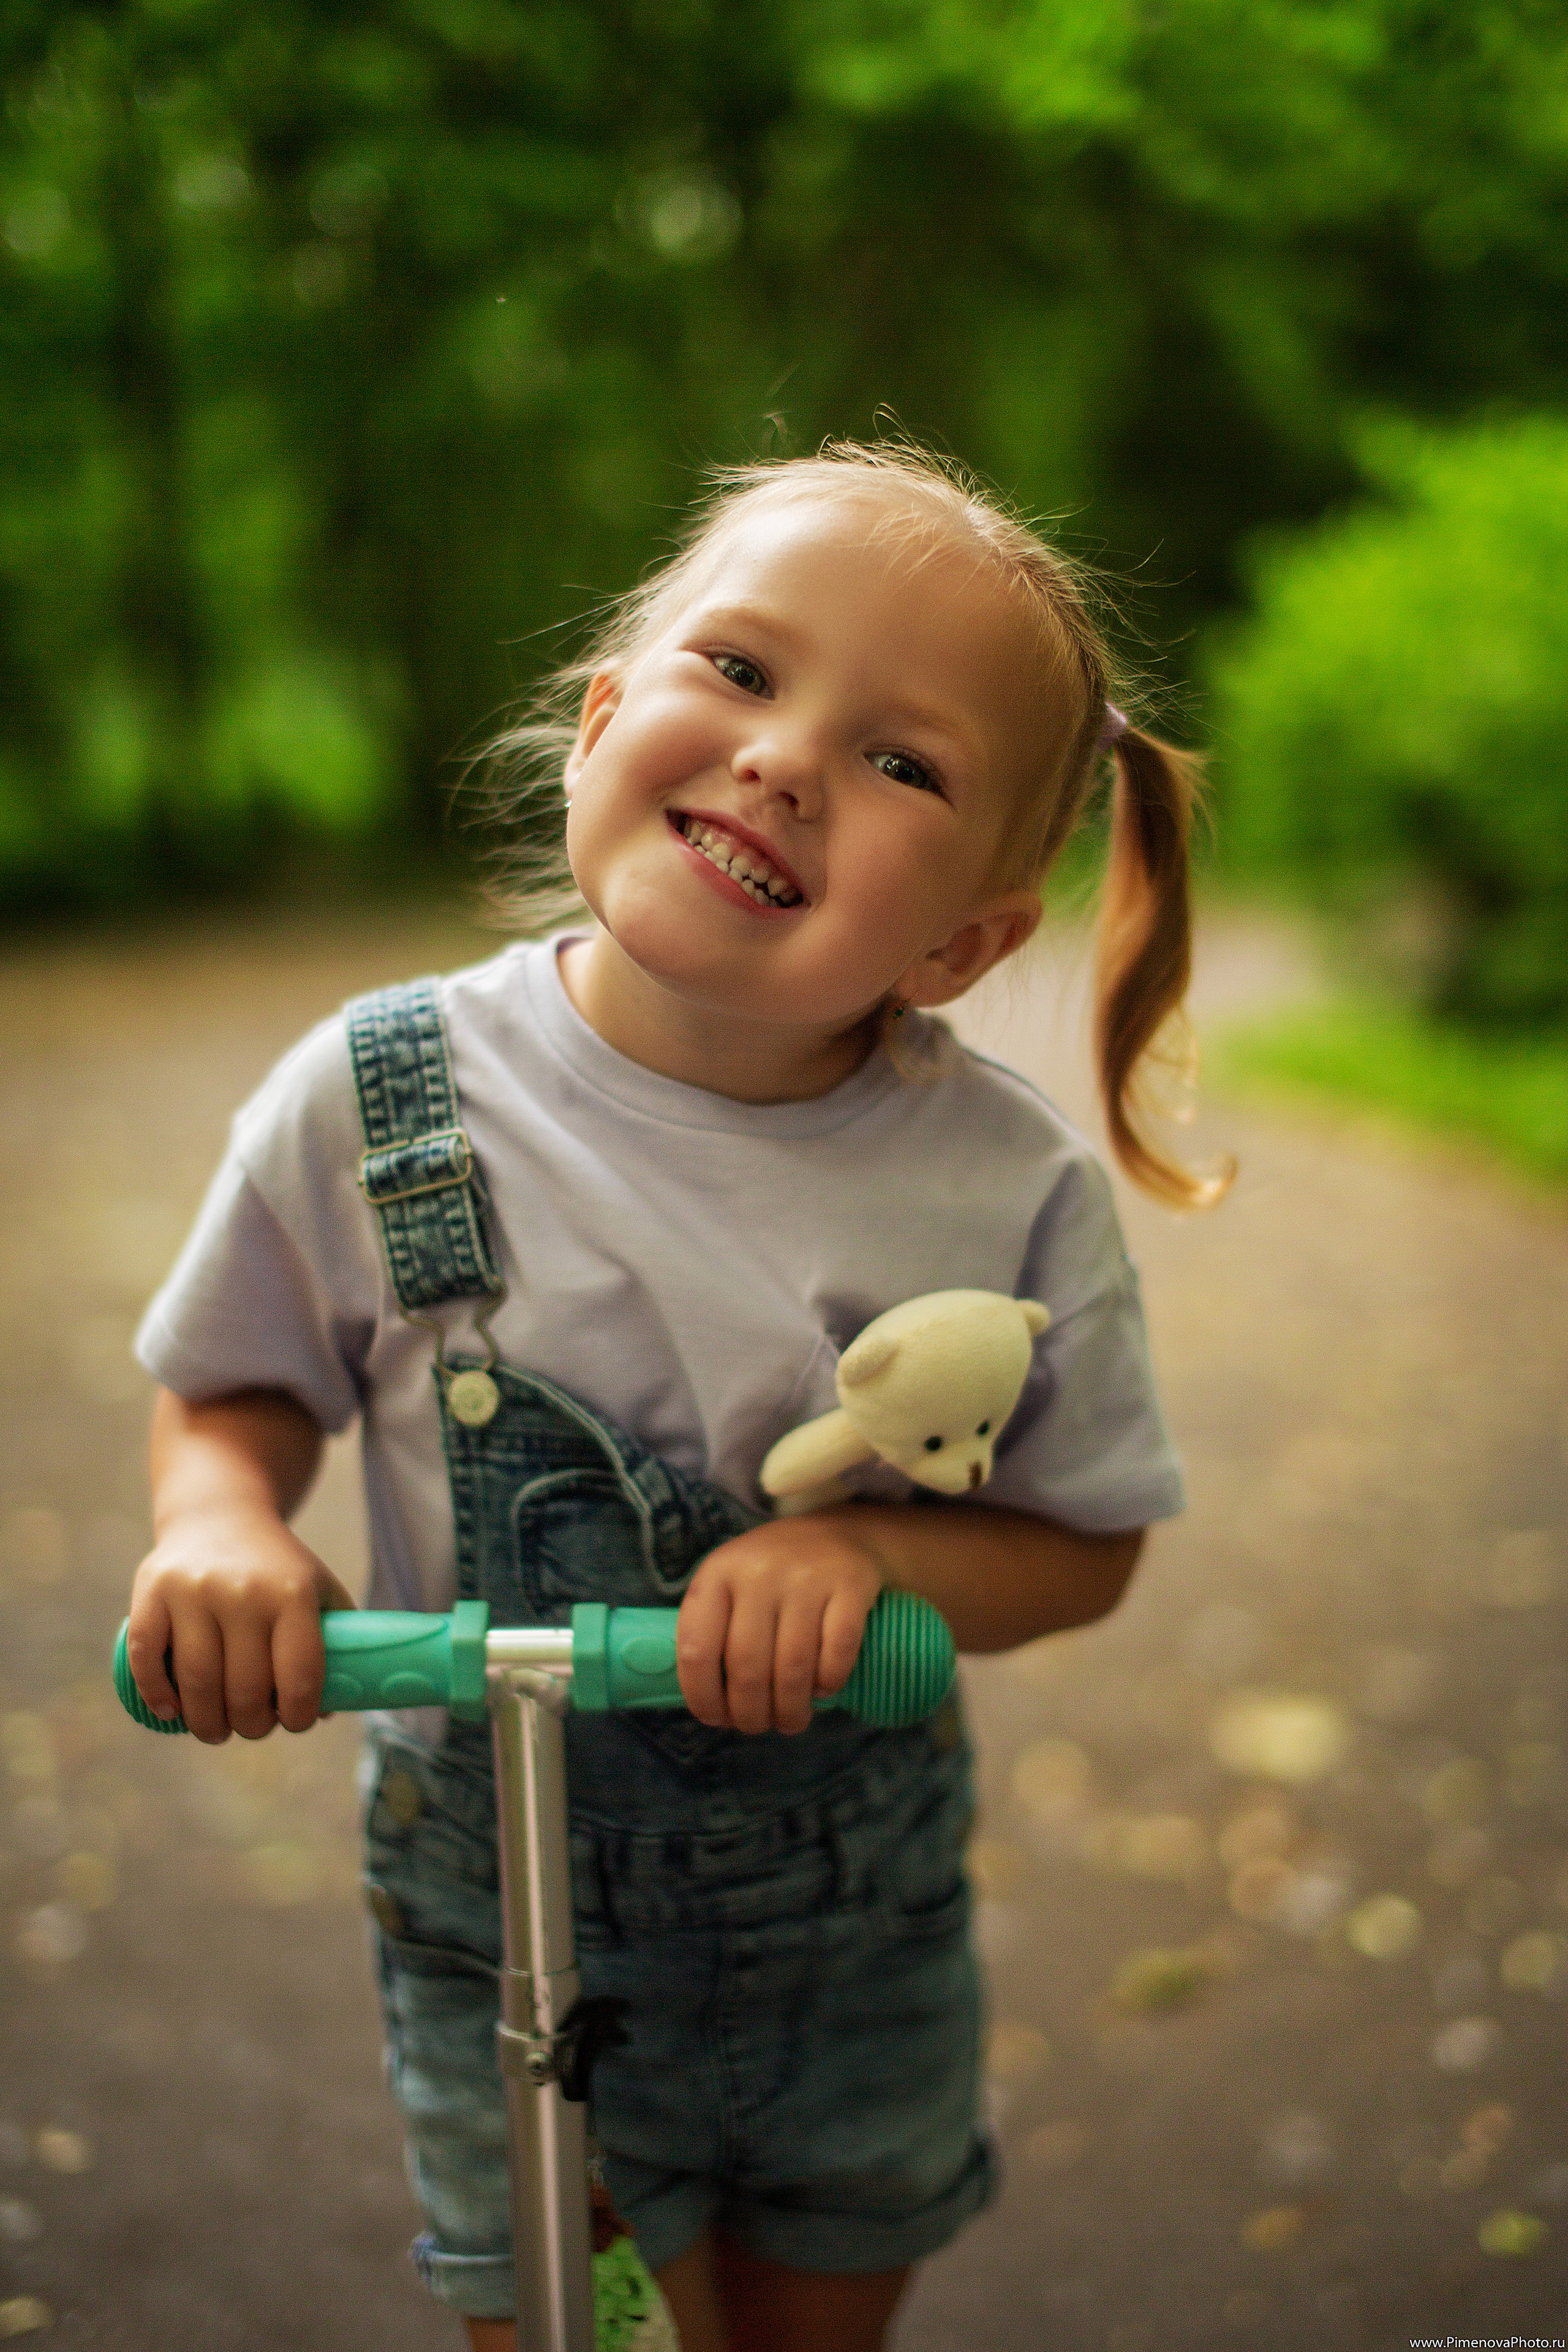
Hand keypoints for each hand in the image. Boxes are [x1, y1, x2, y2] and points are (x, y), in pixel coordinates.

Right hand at [126, 1503, 355, 1743]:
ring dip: (207, 1723)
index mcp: (292, 1593)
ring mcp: (193, 1590)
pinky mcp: (151, 1591)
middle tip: (252, 1728)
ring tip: (216, 1731)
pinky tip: (171, 1710)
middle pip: (244, 1689)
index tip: (295, 1722)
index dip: (299, 1714)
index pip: (300, 1675)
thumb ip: (335, 1642)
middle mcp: (242, 1590)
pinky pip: (146, 1657)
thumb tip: (328, 1710)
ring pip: (196, 1681)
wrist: (221, 1515)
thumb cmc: (277, 1567)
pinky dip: (156, 1693)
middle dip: (252, 1725)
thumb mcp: (319, 1588)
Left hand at [674, 1513, 886, 1734]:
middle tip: (759, 1726)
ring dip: (791, 1709)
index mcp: (718, 1573)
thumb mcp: (732, 1584)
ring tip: (792, 1720)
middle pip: (747, 1667)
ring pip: (793, 1668)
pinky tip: (823, 1688)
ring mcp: (807, 1577)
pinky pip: (837, 1653)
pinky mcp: (851, 1584)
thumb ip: (714, 1631)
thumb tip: (711, 1705)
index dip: (703, 1696)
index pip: (697, 1649)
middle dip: (751, 1713)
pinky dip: (829, 1682)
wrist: (841, 1532)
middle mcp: (759, 1572)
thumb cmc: (774, 1573)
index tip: (715, 1719)